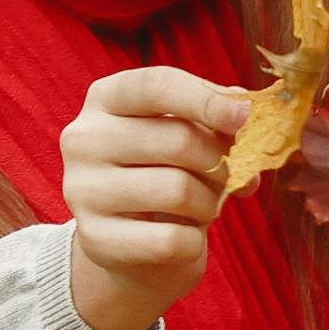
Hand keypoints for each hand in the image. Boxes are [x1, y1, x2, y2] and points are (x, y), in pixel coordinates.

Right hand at [61, 66, 251, 329]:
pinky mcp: (95, 239)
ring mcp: (83, 190)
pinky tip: (185, 238)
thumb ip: (215, 119)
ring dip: (209, 203)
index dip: (205, 98)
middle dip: (219, 163)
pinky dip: (194, 243)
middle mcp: (84, 139)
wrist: (129, 244)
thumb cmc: (165, 173)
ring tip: (203, 207)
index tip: (243, 116)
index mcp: (106, 99)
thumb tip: (245, 112)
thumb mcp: (186, 135)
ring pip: (178, 191)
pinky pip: (171, 240)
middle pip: (178, 140)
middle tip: (224, 176)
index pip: (155, 86)